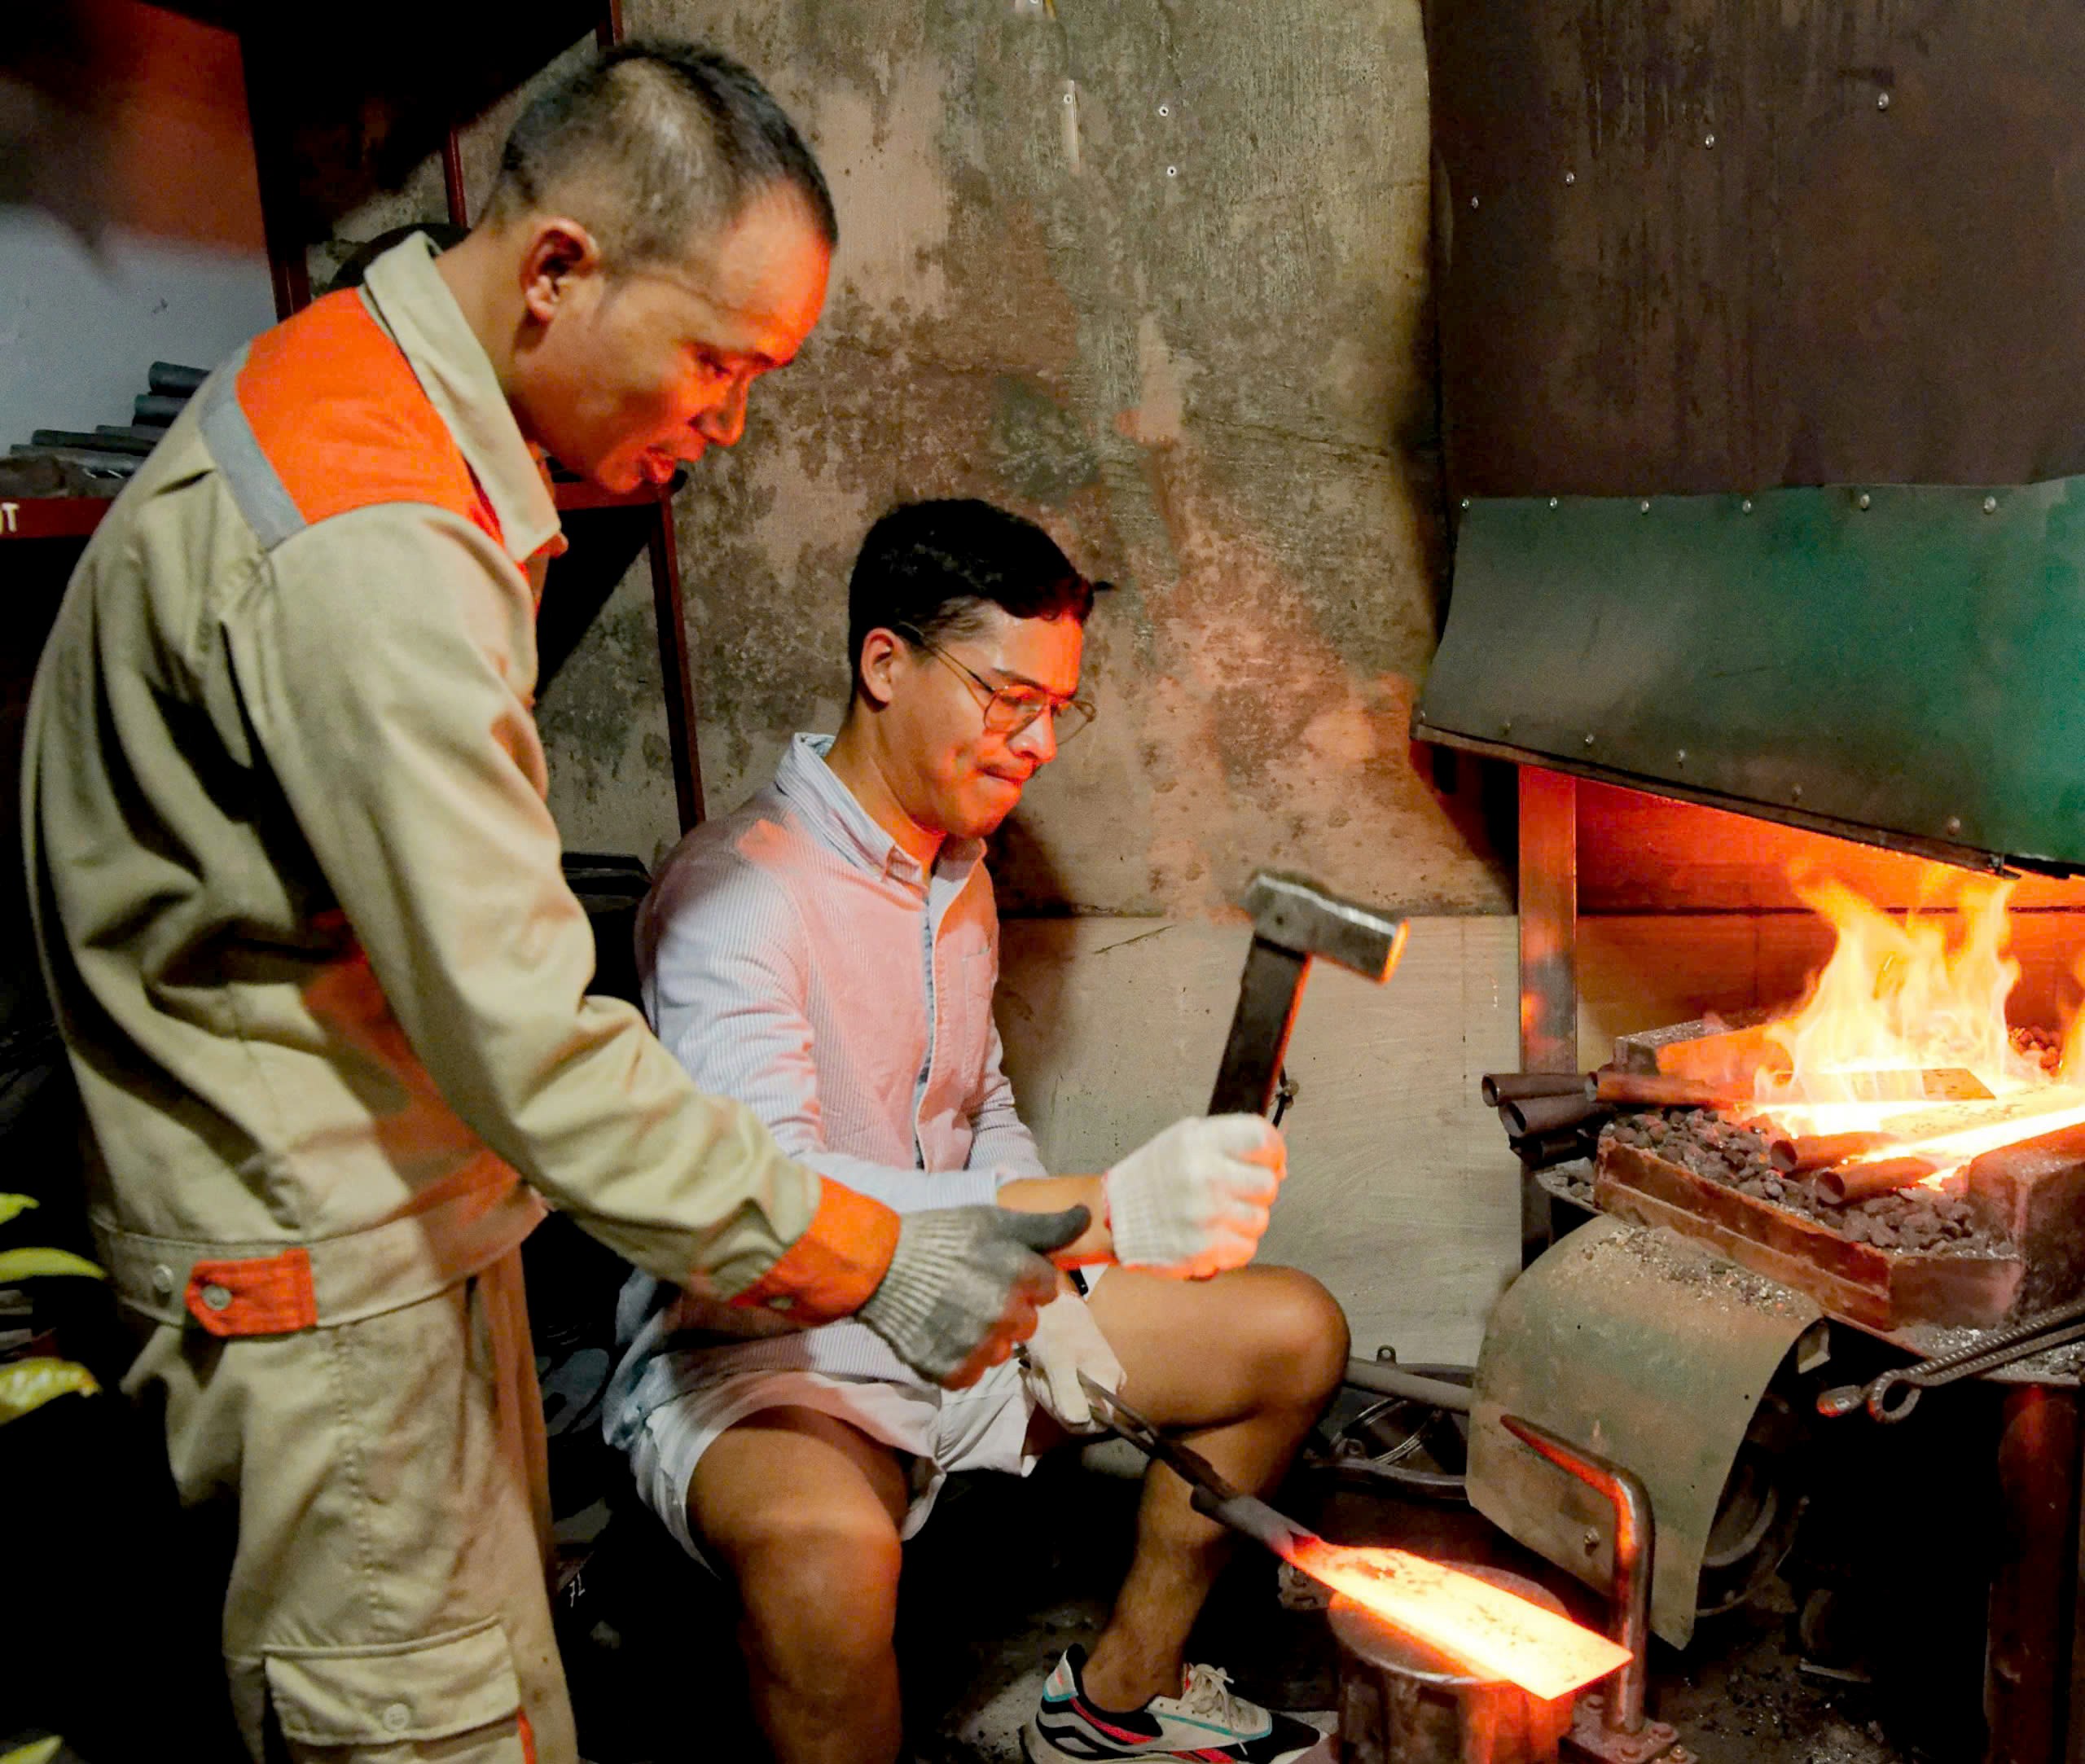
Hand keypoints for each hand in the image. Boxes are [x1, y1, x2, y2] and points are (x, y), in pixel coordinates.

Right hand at [858, 1204, 1089, 1386]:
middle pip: (1027, 1323)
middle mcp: (1007, 1313)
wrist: (880, 1265)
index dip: (1025, 1279)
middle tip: (973, 1291)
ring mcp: (980, 1345)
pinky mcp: (953, 1370)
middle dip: (1008, 1310)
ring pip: (1002, 1351)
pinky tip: (942, 1333)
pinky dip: (960, 1359)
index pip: (1048, 1289)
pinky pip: (973, 1373)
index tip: (997, 1270)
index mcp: (1022, 1274)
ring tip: (954, 1312)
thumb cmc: (942, 1237)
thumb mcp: (995, 1220)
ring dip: (985, 1337)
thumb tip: (1087, 1217)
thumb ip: (1046, 1227)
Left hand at [1019, 1287, 1124, 1430]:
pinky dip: (1052, 1385)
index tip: (1053, 1397)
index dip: (1071, 1418)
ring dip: (1051, 1392)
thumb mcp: (1057, 1364)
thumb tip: (1081, 1423)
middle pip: (1083, 1415)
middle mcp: (1113, 1382)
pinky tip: (1042, 1370)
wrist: (1052, 1302)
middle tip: (1041, 1378)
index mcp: (1109, 1380)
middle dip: (1056, 1401)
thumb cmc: (1055, 1331)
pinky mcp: (1090, 1372)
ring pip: (1074, 1404)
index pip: (1096, 1423)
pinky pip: (1071, 1391)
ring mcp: (1103, 1377)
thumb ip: (1069, 1395)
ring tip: (1039, 1370)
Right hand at [1103, 1114, 1284, 1277]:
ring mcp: (1203, 1215)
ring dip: (1245, 1219)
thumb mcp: (1185, 1138)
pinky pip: (1246, 1248)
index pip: (1262, 1139)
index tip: (1268, 1160)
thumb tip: (1279, 1166)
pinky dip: (1233, 1245)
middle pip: (1267, 1183)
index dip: (1274, 1151)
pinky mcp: (1201, 1249)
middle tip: (1236, 1191)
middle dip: (1258, 1188)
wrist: (1112, 1215)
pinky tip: (1212, 1234)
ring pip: (1259, 1219)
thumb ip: (1230, 1142)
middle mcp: (1202, 1175)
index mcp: (1199, 1142)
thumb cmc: (1154, 1176)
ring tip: (1218, 1214)